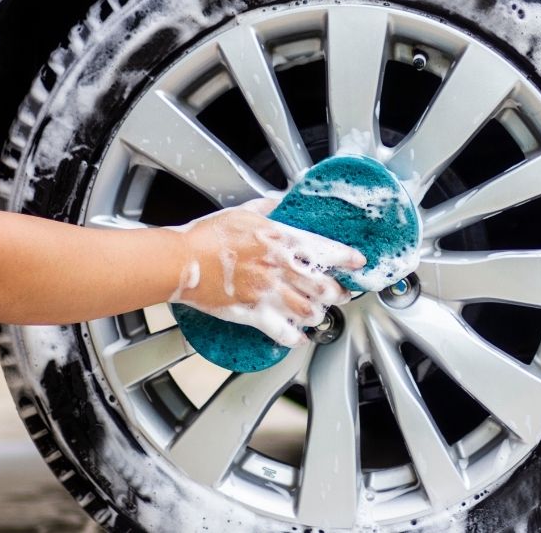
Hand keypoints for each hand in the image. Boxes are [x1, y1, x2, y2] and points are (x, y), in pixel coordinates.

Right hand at [169, 198, 364, 346]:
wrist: (181, 261)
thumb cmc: (208, 236)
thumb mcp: (243, 212)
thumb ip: (268, 208)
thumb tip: (281, 201)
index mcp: (281, 240)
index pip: (326, 250)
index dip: (348, 259)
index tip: (358, 263)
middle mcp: (280, 267)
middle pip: (324, 287)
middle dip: (338, 293)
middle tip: (341, 295)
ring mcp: (268, 293)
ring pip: (309, 311)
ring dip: (318, 314)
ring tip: (319, 314)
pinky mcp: (252, 313)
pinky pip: (283, 332)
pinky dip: (295, 338)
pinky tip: (298, 337)